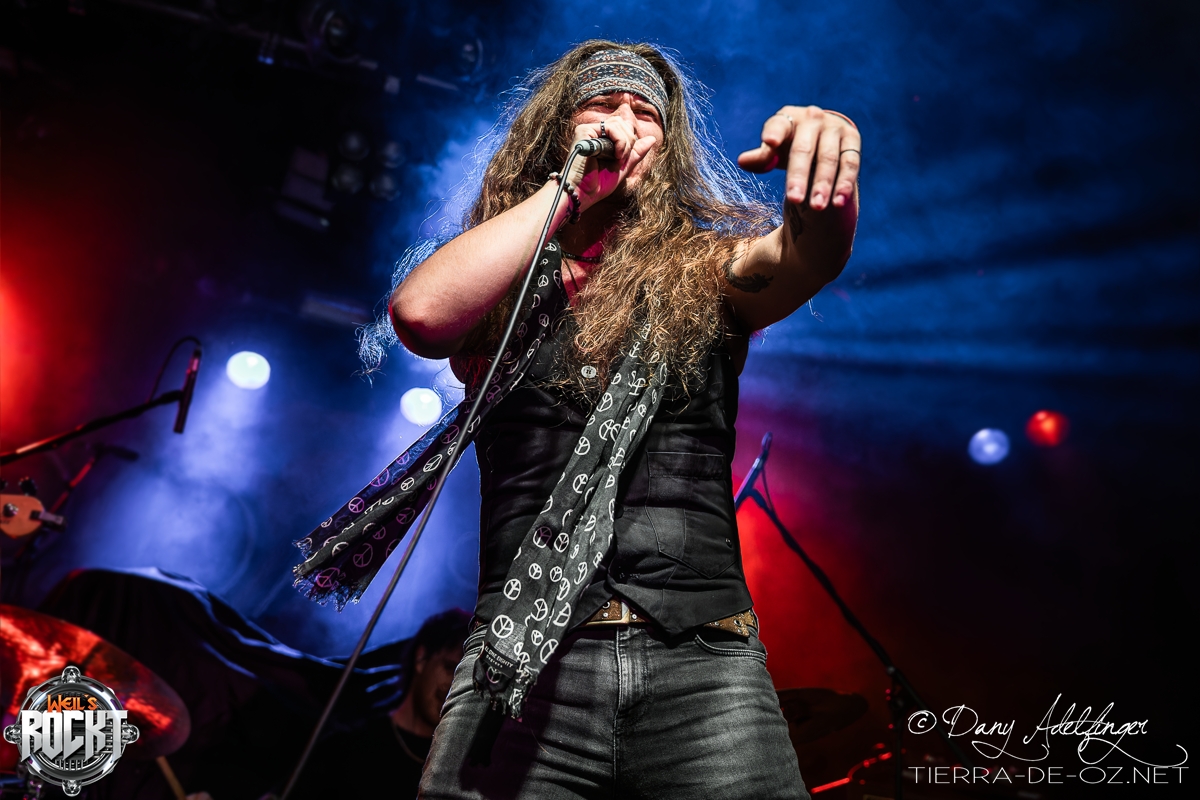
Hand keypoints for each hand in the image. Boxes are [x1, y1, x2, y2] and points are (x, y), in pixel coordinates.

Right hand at [566, 100, 658, 211]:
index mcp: (603, 139)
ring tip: (618, 158)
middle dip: (629, 142)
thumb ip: (636, 152)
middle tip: (621, 159)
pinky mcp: (584, 131)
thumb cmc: (599, 183)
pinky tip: (615, 155)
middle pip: (623, 123)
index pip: (624, 127)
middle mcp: (595, 132)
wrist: (584, 193)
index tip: (623, 158)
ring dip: (625, 143)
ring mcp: (589, 131)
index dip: (630, 141)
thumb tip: (652, 138)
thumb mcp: (623, 167)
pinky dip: (619, 141)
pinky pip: (610, 127)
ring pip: (619, 123)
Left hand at [737, 105, 860, 209]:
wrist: (825, 140)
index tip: (769, 142)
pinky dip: (844, 183)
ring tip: (817, 206)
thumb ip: (762, 157)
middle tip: (794, 199)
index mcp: (789, 118)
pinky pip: (849, 163)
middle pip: (804, 149)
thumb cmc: (791, 147)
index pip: (779, 125)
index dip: (774, 133)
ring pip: (829, 158)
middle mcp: (813, 118)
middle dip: (798, 176)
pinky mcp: (852, 140)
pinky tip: (838, 202)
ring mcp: (834, 128)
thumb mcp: (775, 152)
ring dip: (823, 184)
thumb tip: (743, 161)